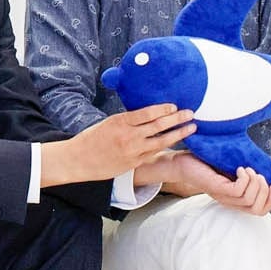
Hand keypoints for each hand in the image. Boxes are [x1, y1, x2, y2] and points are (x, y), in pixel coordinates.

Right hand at [43, 104, 194, 185]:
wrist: (79, 160)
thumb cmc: (92, 138)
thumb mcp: (109, 122)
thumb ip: (128, 120)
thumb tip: (149, 114)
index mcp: (121, 122)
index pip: (147, 113)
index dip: (163, 109)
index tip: (174, 106)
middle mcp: (129, 136)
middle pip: (158, 125)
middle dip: (177, 119)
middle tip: (191, 113)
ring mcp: (133, 151)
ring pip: (161, 141)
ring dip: (178, 133)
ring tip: (191, 128)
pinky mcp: (134, 163)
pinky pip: (154, 152)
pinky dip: (166, 145)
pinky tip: (175, 141)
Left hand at [162, 154, 270, 215]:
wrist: (182, 163)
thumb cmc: (207, 164)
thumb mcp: (232, 170)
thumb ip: (247, 176)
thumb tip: (267, 173)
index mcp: (235, 200)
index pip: (260, 211)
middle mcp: (230, 202)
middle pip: (257, 209)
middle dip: (265, 191)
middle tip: (258, 175)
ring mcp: (223, 196)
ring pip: (249, 200)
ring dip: (254, 182)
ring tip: (247, 170)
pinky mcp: (216, 189)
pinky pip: (238, 191)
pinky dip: (244, 179)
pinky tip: (239, 169)